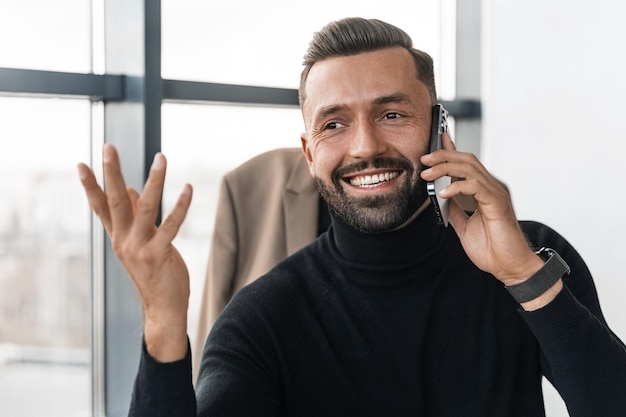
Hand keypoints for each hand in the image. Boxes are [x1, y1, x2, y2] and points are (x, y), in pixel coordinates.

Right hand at [77, 144, 192, 360]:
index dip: (91, 186)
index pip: (100, 207)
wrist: (163, 308)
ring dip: (154, 180)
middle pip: (115, 202)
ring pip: (144, 207)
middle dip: (111, 173)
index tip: (81, 164)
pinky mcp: (159, 255)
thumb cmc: (154, 272)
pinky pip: (171, 225)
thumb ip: (134, 217)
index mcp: (118, 237)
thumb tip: (129, 188)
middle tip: (108, 147)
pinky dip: (180, 205)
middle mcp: (124, 241)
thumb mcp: (141, 243)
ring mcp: (139, 249)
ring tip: (161, 157)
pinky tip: (187, 187)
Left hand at [420, 133, 542, 285]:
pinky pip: (475, 186)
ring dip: (445, 168)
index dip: (452, 149)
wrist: (510, 267)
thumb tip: (438, 197)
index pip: (467, 164)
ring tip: (427, 174)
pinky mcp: (497, 203)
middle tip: (424, 159)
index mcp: (485, 191)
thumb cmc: (492, 249)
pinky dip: (457, 187)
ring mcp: (496, 193)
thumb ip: (453, 210)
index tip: (438, 138)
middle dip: (443, 155)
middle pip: (467, 160)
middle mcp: (492, 187)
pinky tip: (443, 193)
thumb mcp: (464, 226)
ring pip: (470, 169)